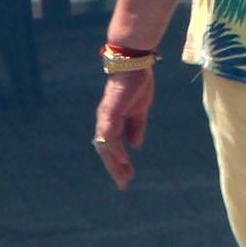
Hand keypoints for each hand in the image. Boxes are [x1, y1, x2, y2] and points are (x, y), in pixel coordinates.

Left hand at [92, 68, 151, 187]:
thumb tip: (135, 146)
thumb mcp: (140, 110)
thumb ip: (136, 127)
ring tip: (124, 176)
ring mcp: (106, 116)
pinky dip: (115, 147)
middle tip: (124, 183)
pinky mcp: (111, 111)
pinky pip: (111, 133)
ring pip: (106, 145)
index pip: (112, 146)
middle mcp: (105, 120)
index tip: (127, 176)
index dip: (118, 162)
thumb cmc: (136, 82)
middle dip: (115, 168)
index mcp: (112, 120)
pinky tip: (121, 158)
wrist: (134, 63)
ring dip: (114, 162)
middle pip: (106, 149)